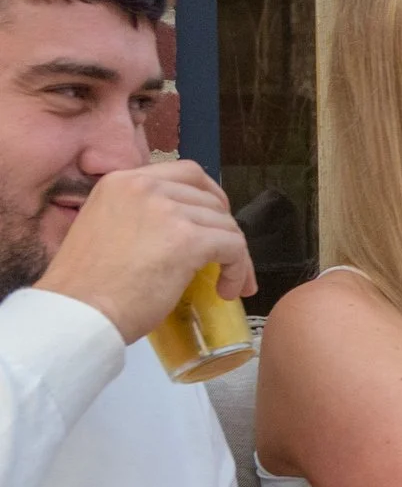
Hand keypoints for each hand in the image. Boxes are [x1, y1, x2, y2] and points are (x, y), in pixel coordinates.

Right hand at [34, 160, 256, 342]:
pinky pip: (233, 247)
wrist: (77, 314)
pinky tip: (226, 290)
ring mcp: (168, 211)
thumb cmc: (85, 286)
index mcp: (121, 182)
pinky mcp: (188, 239)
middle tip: (223, 257)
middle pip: (209, 199)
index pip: (186, 173)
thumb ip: (137, 215)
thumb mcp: (104, 228)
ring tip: (224, 283)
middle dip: (222, 229)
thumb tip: (177, 223)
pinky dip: (239, 269)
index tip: (213, 221)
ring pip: (225, 224)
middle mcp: (144, 187)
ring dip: (233, 254)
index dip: (210, 197)